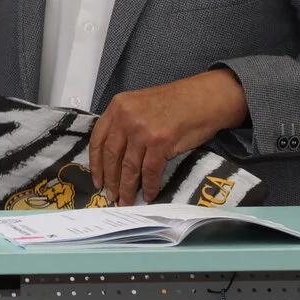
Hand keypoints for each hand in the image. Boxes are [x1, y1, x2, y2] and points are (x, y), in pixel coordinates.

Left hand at [89, 70, 248, 205]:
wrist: (204, 98)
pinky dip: (149, 186)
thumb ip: (125, 124)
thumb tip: (115, 156)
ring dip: (127, 188)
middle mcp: (126, 117)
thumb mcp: (140, 105)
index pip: (98, 139)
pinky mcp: (160, 142)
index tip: (97, 180)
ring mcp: (142, 130)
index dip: (96, 163)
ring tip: (126, 201)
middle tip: (111, 196)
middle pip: (111, 156)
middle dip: (111, 180)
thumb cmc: (175, 103)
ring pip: (129, 167)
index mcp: (117, 106)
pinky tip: (149, 195)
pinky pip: (150, 171)